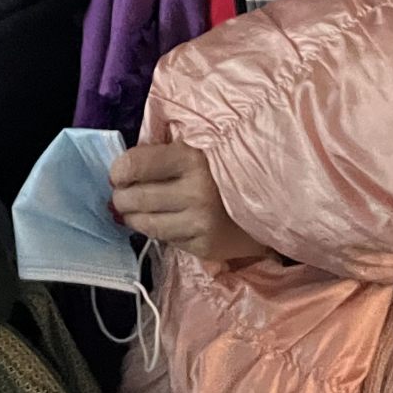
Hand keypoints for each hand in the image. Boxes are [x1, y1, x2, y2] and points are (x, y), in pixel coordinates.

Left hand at [109, 142, 269, 264]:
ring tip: (134, 210)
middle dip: (120, 197)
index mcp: (190, 157)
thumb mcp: (199, 145)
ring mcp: (201, 223)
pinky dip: (158, 230)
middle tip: (121, 195)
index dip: (118, 171)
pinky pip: (166, 239)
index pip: (133, 165)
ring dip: (133, 217)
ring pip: (146, 224)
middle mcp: (195, 192)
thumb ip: (164, 149)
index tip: (118, 174)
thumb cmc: (228, 166)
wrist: (274, 201)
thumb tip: (122, 165)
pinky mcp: (206, 247)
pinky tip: (165, 220)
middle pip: (134, 198)